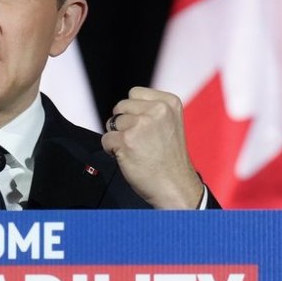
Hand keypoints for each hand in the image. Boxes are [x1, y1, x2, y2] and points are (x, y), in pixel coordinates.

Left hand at [101, 86, 204, 208]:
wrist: (175, 186)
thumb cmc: (169, 158)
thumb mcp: (169, 123)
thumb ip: (150, 110)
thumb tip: (123, 107)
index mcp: (169, 102)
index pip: (134, 93)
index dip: (133, 111)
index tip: (145, 128)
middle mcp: (157, 110)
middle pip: (120, 106)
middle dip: (123, 123)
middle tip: (139, 141)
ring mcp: (141, 125)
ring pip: (112, 123)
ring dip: (117, 137)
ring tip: (135, 150)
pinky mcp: (126, 141)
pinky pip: (106, 139)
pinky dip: (112, 150)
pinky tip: (129, 158)